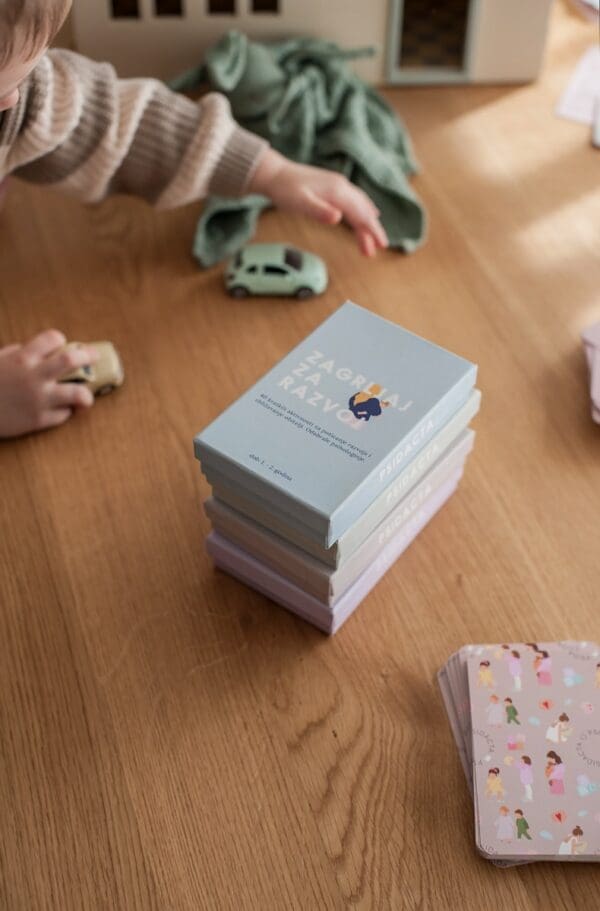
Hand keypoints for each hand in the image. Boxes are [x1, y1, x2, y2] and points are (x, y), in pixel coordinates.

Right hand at [0, 330, 97, 438]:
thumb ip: (18, 354)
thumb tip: (38, 352)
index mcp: (22, 357)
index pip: (54, 339)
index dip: (61, 342)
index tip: (64, 346)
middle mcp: (35, 376)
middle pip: (73, 360)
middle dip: (88, 356)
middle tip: (93, 358)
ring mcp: (39, 399)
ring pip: (78, 393)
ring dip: (86, 394)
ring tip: (86, 397)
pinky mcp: (39, 420)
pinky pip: (63, 415)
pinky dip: (64, 412)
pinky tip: (60, 411)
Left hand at [248, 148, 387, 256]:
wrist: (275, 174)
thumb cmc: (285, 190)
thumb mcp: (300, 203)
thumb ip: (319, 211)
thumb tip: (338, 218)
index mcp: (337, 192)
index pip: (360, 214)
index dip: (371, 230)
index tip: (381, 245)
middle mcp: (342, 187)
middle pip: (363, 210)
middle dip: (372, 229)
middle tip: (380, 247)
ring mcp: (338, 185)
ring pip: (360, 206)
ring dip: (367, 223)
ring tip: (373, 241)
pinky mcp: (333, 187)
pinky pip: (355, 200)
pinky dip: (363, 210)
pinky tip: (369, 213)